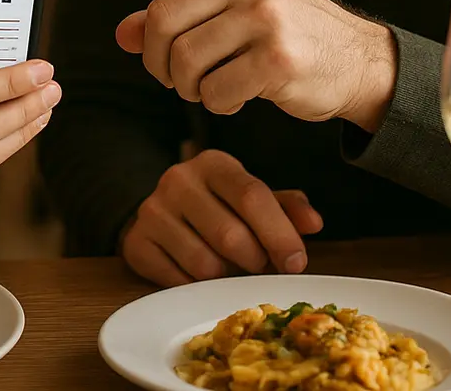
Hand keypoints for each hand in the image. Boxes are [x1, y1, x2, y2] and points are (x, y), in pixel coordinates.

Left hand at [73, 0, 395, 131]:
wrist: (357, 60)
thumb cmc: (285, 28)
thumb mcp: (233, 5)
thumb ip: (178, 13)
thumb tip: (121, 33)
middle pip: (161, 20)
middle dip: (154, 57)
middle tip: (168, 73)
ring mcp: (265, 15)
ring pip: (183, 60)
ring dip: (184, 84)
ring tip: (206, 83)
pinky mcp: (278, 58)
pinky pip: (214, 91)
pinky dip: (216, 103)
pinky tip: (236, 95)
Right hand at [121, 150, 322, 285]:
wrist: (162, 211)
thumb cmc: (219, 205)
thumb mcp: (251, 197)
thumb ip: (285, 207)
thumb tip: (314, 223)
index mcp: (214, 163)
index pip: (252, 195)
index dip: (280, 234)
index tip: (296, 262)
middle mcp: (179, 179)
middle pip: (230, 235)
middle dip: (254, 261)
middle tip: (258, 264)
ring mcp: (153, 211)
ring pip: (204, 264)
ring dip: (226, 276)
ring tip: (227, 265)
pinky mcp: (136, 243)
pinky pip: (177, 282)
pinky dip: (197, 287)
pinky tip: (199, 273)